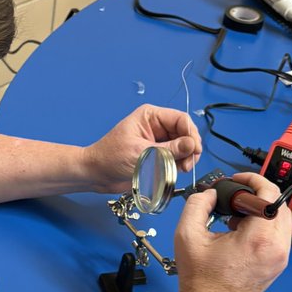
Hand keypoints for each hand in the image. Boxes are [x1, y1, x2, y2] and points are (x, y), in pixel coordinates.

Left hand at [82, 105, 201, 193]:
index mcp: (150, 116)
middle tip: (187, 164)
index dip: (191, 134)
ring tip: (178, 169)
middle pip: (185, 134)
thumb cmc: (110, 158)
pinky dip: (176, 167)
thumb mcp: (141, 153)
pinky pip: (175, 159)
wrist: (97, 175)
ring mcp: (158, 142)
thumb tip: (192, 144)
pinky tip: (169, 172)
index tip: (195, 150)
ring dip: (184, 159)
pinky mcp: (157, 156)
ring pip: (183, 148)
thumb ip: (169, 149)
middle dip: (189, 149)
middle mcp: (157, 127)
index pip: (181, 119)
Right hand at [172, 172, 291, 291]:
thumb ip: (197, 204)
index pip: (269, 194)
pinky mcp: (278, 264)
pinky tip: (241, 231)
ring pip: (282, 219)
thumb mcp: (187, 235)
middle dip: (257, 194)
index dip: (252, 179)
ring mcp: (281, 258)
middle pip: (279, 204)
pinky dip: (264, 224)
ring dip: (262, 209)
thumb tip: (211, 194)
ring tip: (236, 215)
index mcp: (259, 238)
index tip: (236, 180)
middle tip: (236, 195)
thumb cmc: (200, 280)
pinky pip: (279, 234)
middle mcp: (277, 248)